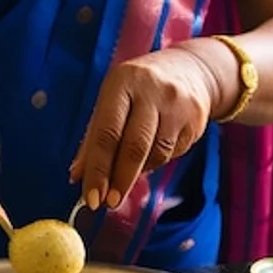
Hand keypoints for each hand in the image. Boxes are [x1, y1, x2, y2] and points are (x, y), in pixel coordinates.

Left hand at [69, 46, 219, 210]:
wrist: (191, 69)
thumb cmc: (139, 88)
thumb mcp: (112, 100)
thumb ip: (93, 137)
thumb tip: (77, 175)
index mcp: (122, 83)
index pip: (107, 132)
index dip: (98, 168)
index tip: (91, 197)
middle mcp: (151, 91)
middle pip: (134, 147)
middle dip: (119, 181)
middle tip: (108, 203)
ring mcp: (176, 104)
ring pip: (155, 154)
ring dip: (138, 173)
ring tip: (128, 175)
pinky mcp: (195, 119)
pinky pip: (172, 153)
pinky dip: (156, 162)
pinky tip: (151, 155)